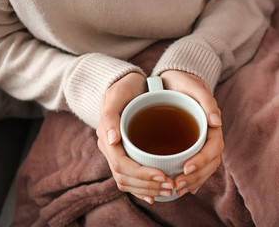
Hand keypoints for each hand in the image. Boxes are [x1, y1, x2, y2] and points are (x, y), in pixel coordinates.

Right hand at [96, 73, 173, 203]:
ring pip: (129, 181)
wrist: (127, 83)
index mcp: (107, 138)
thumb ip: (110, 116)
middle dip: (148, 186)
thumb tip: (111, 140)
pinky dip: (143, 188)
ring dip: (148, 190)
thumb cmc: (124, 88)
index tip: (162, 175)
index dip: (141, 175)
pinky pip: (132, 178)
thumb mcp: (116, 95)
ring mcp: (117, 153)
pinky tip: (156, 194)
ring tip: (170, 190)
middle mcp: (110, 149)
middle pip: (125, 178)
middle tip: (171, 186)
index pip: (121, 165)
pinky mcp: (126, 154)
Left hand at [160, 70, 223, 196]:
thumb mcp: (195, 87)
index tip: (186, 168)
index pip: (213, 148)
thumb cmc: (184, 83)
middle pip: (209, 162)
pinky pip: (193, 165)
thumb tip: (216, 122)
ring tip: (176, 190)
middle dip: (195, 177)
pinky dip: (189, 178)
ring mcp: (199, 142)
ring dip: (192, 181)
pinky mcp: (188, 145)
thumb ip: (207, 102)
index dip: (201, 160)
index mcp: (212, 125)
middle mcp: (208, 136)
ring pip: (202, 167)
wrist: (175, 81)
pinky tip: (180, 187)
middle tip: (176, 185)